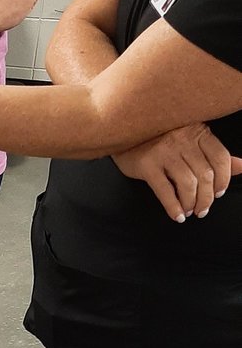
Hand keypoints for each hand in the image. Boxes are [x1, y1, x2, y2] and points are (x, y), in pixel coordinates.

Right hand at [112, 124, 241, 220]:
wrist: (122, 132)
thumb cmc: (159, 138)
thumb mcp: (190, 141)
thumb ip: (215, 154)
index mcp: (197, 132)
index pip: (221, 158)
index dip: (223, 179)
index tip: (218, 193)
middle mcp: (183, 140)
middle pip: (205, 175)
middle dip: (207, 198)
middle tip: (203, 210)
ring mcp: (164, 152)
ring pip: (187, 184)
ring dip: (191, 203)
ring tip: (190, 211)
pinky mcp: (147, 164)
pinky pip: (165, 191)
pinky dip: (173, 207)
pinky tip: (177, 215)